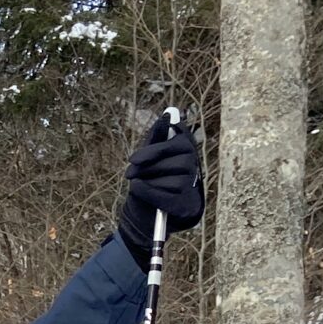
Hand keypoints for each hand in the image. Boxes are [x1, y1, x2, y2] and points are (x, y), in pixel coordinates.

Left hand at [116, 111, 202, 264]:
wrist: (153, 209)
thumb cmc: (153, 176)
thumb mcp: (152, 155)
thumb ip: (158, 136)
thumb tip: (168, 114)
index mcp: (186, 147)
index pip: (172, 145)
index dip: (151, 152)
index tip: (133, 160)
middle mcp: (193, 164)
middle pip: (166, 164)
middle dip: (143, 169)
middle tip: (129, 173)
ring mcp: (191, 185)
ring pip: (164, 180)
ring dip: (146, 182)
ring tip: (139, 184)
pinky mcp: (185, 203)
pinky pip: (162, 196)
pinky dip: (146, 192)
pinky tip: (137, 189)